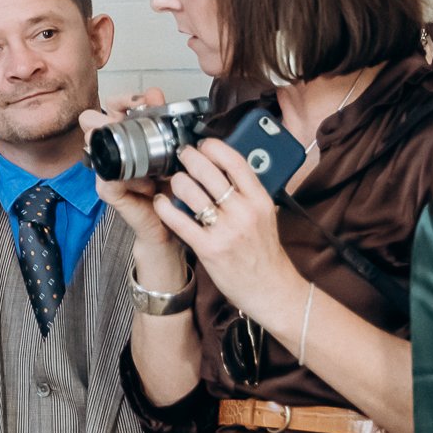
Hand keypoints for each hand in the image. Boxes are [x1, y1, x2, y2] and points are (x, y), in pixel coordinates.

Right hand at [81, 89, 173, 247]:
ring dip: (124, 151)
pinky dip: (133, 180)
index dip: (122, 99)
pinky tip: (150, 186)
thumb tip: (155, 93)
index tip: (144, 99)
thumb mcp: (173, 150)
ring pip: (95, 145)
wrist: (172, 222)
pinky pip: (110, 177)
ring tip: (152, 166)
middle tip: (133, 124)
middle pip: (90, 120)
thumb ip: (164, 122)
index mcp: (126, 135)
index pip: (111, 106)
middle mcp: (110, 149)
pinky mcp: (106, 190)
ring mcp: (104, 169)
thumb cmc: (171, 186)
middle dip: (107, 117)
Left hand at [153, 136, 305, 327]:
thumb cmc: (264, 251)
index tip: (202, 144)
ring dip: (176, 182)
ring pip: (189, 191)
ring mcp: (226, 230)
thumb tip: (226, 165)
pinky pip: (178, 219)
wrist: (271, 289)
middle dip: (188, 158)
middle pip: (207, 171)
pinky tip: (161, 203)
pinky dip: (164, 207)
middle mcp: (244, 211)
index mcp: (260, 200)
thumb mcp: (265, 215)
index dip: (214, 147)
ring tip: (174, 182)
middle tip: (181, 156)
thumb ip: (248, 192)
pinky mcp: (209, 247)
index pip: (235, 161)